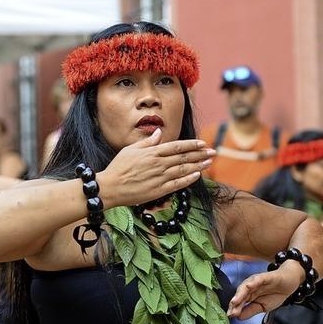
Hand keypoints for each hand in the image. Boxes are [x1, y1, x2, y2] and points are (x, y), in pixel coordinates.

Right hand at [98, 128, 213, 207]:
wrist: (110, 188)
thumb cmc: (118, 168)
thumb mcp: (130, 150)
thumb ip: (147, 142)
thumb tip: (158, 132)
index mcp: (152, 153)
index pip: (177, 146)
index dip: (191, 145)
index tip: (202, 143)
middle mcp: (159, 164)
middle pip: (184, 157)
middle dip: (200, 154)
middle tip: (213, 152)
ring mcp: (160, 178)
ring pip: (184, 170)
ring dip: (199, 165)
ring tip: (209, 162)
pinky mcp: (159, 191)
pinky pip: (177, 184)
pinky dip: (188, 179)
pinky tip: (197, 175)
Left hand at [227, 261, 301, 319]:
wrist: (290, 282)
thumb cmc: (275, 294)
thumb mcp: (262, 307)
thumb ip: (250, 311)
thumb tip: (238, 318)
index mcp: (248, 295)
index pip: (239, 302)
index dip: (234, 309)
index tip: (229, 317)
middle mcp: (250, 287)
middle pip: (240, 295)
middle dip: (235, 304)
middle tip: (231, 313)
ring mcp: (256, 281)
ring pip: (245, 287)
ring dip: (239, 294)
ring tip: (234, 302)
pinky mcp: (265, 277)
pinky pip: (257, 279)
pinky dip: (252, 283)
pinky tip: (248, 287)